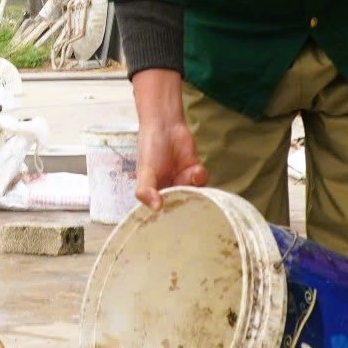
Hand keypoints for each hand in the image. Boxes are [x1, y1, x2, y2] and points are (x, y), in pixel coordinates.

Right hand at [130, 69, 207, 208]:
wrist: (165, 125)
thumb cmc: (150, 148)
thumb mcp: (144, 172)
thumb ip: (146, 191)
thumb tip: (156, 208)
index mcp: (154, 194)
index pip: (163, 214)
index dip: (171, 220)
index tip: (177, 222)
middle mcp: (169, 190)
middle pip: (183, 207)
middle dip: (188, 205)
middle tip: (189, 200)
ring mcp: (183, 182)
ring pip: (196, 195)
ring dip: (195, 188)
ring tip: (189, 176)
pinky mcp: (195, 172)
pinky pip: (202, 182)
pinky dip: (200, 176)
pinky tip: (195, 168)